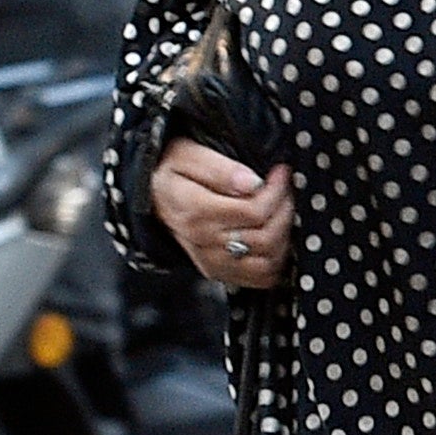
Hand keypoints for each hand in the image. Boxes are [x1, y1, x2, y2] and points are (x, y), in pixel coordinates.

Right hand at [153, 137, 291, 289]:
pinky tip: (273, 236)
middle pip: (265, 237)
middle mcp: (203, 242)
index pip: (252, 212)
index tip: (280, 173)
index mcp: (195, 212)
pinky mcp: (219, 272)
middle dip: (283, 210)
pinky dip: (276, 260)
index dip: (275, 192)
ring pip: (267, 261)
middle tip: (283, 189)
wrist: (151, 197)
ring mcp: (212, 261)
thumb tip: (252, 183)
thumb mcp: (187, 156)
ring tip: (279, 210)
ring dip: (284, 235)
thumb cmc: (171, 173)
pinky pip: (260, 278)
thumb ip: (220, 169)